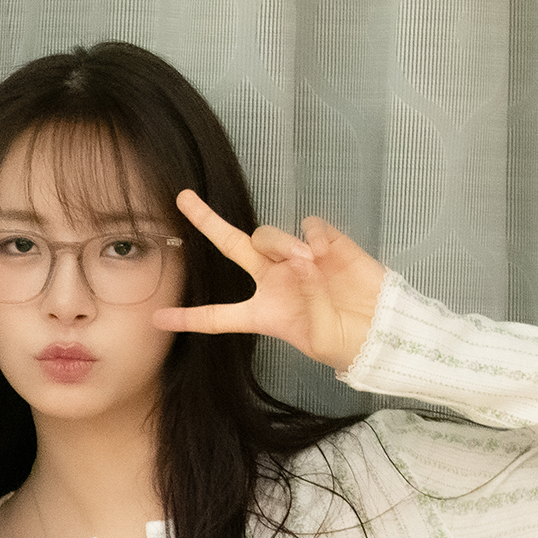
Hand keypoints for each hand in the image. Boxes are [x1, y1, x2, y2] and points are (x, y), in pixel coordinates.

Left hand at [151, 188, 388, 373]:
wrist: (380, 328)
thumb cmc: (341, 340)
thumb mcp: (312, 337)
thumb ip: (299, 300)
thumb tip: (299, 262)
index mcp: (260, 312)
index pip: (216, 316)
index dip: (188, 318)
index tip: (156, 319)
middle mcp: (272, 278)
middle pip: (231, 244)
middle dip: (207, 220)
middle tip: (183, 198)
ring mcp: (297, 257)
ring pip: (267, 234)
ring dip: (281, 247)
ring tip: (308, 267)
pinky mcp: (326, 242)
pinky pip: (308, 225)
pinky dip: (313, 236)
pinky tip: (325, 253)